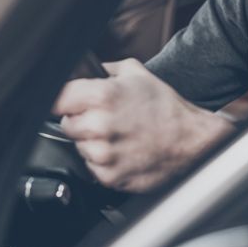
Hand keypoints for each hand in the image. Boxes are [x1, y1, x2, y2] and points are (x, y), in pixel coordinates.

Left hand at [52, 58, 234, 191]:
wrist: (191, 141)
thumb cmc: (166, 108)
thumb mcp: (136, 73)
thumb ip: (106, 69)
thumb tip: (88, 70)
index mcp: (102, 96)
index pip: (56, 98)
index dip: (63, 100)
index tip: (68, 103)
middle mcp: (99, 125)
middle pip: (66, 125)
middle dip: (80, 121)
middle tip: (103, 118)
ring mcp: (103, 154)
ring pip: (79, 147)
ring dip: (91, 143)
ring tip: (117, 135)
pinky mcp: (109, 177)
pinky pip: (92, 168)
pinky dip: (103, 162)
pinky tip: (123, 151)